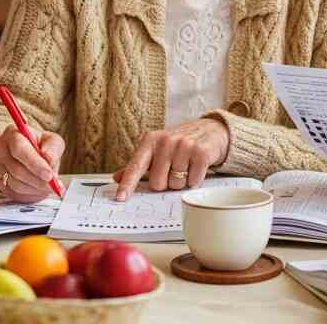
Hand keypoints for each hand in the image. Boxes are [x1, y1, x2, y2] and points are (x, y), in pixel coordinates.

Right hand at [0, 125, 64, 202]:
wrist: (26, 154)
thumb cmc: (39, 146)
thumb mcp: (51, 140)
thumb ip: (53, 148)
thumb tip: (49, 159)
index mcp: (12, 134)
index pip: (19, 149)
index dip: (35, 164)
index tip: (50, 175)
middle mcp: (0, 148)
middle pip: (17, 169)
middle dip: (38, 180)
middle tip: (54, 186)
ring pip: (16, 184)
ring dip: (35, 188)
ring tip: (49, 187)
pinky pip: (14, 193)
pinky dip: (30, 194)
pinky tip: (39, 189)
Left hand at [112, 118, 229, 199]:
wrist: (210, 130)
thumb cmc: (178, 143)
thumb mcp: (156, 149)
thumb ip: (137, 165)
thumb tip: (117, 178)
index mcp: (150, 141)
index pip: (136, 166)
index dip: (128, 184)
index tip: (120, 198)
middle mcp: (166, 141)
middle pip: (157, 183)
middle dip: (166, 182)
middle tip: (173, 169)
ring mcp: (184, 145)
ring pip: (176, 184)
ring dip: (181, 182)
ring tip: (186, 166)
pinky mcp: (201, 152)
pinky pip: (192, 181)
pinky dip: (194, 180)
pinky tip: (196, 167)